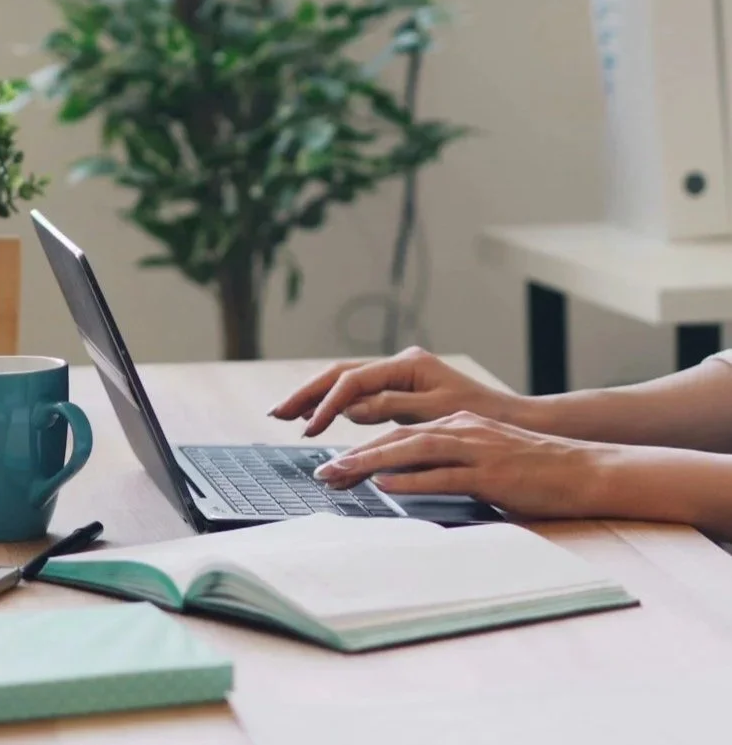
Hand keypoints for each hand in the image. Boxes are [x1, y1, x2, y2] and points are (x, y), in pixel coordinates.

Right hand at [270, 346, 521, 437]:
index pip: (354, 381)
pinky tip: (319, 415)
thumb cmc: (484, 417)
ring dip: (316, 398)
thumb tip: (350, 408)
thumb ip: (392, 408)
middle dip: (307, 393)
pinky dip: (336, 405)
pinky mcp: (401, 390)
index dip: (327, 404)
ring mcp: (399, 376)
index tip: (309, 427)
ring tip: (288, 413)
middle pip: (340, 375)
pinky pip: (359, 395)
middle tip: (277, 413)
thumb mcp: (438, 414)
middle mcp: (400, 364)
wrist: (514, 420)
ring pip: (346, 383)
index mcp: (408, 365)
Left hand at [313, 411, 615, 518]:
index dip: (362, 447)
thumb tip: (402, 479)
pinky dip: (413, 479)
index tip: (332, 464)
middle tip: (322, 473)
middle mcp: (461, 430)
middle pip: (396, 438)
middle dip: (354, 455)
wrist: (585, 470)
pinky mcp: (492, 473)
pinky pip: (445, 475)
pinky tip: (387, 485)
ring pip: (412, 451)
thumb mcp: (481, 459)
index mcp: (456, 425)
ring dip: (371, 463)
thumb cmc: (534, 471)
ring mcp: (477, 450)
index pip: (398, 432)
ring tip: (340, 475)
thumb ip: (444, 464)